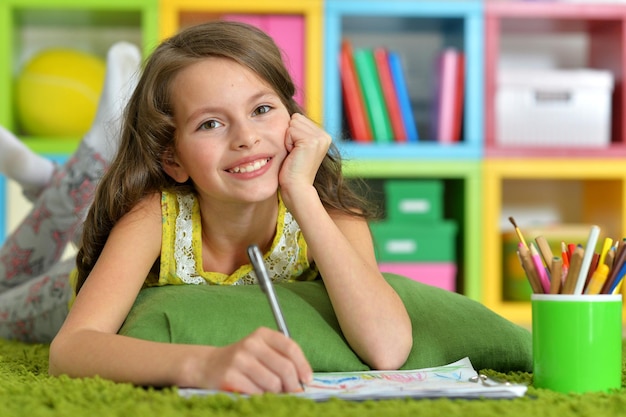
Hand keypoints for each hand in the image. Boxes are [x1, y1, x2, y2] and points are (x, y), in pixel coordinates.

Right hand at [193, 327, 311, 393]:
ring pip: (273, 384)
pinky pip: (257, 394)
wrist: (209, 366)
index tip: (307, 380)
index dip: (303, 366)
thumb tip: (303, 381)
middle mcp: (251, 344)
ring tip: (268, 390)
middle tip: (290, 391)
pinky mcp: (230, 377)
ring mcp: (239, 360)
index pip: (291, 348)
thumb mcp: (262, 350)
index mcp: (262, 334)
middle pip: (285, 368)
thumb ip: (282, 359)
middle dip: (292, 385)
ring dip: (275, 393)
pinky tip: (254, 392)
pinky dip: (260, 397)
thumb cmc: (243, 361)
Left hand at [279, 113, 330, 196]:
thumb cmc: (293, 169)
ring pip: (292, 123)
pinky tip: (293, 155)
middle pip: (295, 118)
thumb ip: (300, 131)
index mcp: (323, 136)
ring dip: (287, 139)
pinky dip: (287, 143)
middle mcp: (325, 136)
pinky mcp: (311, 141)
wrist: (296, 187)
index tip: (296, 151)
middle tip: (294, 153)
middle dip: (289, 135)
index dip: (291, 134)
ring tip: (294, 154)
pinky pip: (290, 131)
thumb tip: (293, 115)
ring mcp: (319, 138)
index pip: (298, 118)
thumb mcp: (299, 147)